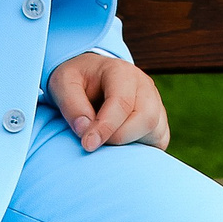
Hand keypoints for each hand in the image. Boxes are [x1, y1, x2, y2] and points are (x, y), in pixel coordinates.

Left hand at [47, 51, 169, 152]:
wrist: (89, 76)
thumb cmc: (76, 80)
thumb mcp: (63, 84)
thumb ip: (71, 106)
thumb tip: (85, 131)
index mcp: (121, 72)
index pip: (121, 102)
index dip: (105, 127)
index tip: (87, 144)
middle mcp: (145, 85)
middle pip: (146, 118)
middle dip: (118, 138)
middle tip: (93, 142)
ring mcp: (156, 103)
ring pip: (155, 131)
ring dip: (129, 144)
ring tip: (105, 141)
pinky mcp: (159, 120)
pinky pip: (159, 140)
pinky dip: (140, 150)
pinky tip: (119, 146)